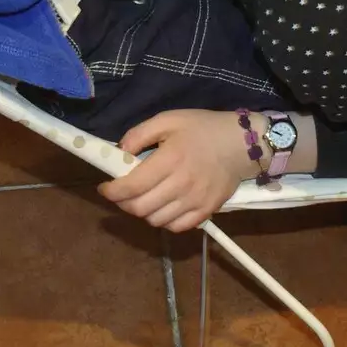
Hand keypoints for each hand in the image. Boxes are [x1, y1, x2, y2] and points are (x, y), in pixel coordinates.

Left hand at [100, 110, 260, 231]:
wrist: (242, 143)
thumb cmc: (202, 128)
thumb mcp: (168, 119)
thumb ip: (139, 134)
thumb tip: (119, 152)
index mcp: (170, 159)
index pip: (132, 186)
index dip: (112, 192)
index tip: (104, 188)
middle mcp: (182, 184)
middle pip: (141, 208)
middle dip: (123, 203)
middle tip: (122, 193)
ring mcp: (196, 201)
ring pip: (156, 220)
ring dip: (143, 212)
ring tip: (143, 198)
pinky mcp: (207, 211)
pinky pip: (177, 227)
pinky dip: (164, 221)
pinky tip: (163, 207)